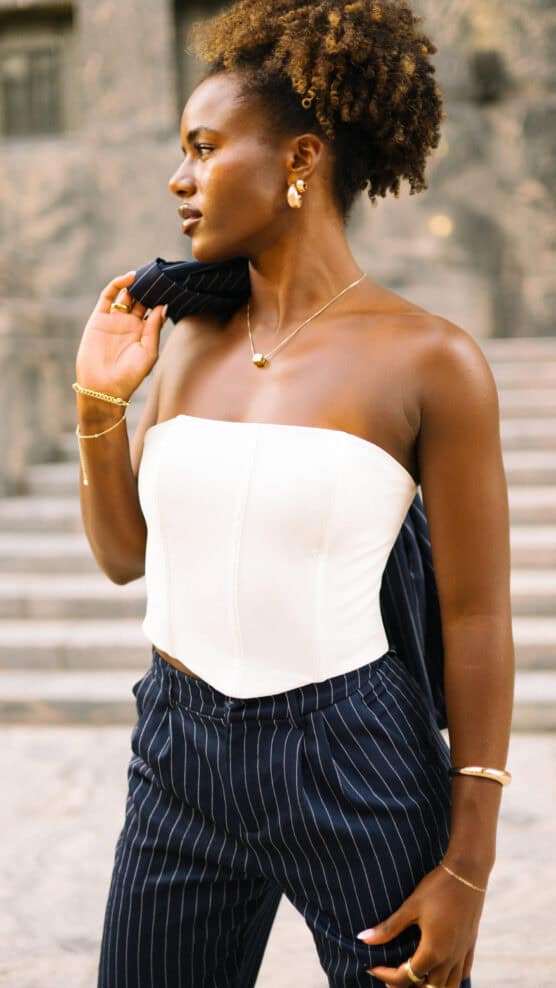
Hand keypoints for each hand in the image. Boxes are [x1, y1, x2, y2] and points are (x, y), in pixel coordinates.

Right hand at [75, 270, 168, 399]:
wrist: (104, 388)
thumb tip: (163, 307)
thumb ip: (154, 329)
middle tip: (159, 275)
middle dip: (149, 288)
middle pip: (140, 299)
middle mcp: (129, 324)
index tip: (172, 286)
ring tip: (146, 274)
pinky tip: (130, 278)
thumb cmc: (130, 375)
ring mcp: (114, 320)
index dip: (161, 298)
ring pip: (125, 295)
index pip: (154, 309)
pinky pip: (107, 296)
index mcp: (143, 333)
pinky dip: (117, 284)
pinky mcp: (98, 318)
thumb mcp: (148, 352)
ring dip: (135, 284)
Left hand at [357, 862, 485, 986]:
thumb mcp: (410, 907)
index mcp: (433, 951)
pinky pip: (463, 973)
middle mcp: (450, 958)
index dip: (386, 975)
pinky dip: (450, 978)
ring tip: (414, 977)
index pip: (406, 977)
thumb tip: (363, 938)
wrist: (467, 872)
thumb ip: (388, 928)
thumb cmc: (437, 887)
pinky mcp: (470, 945)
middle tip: (391, 975)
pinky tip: (440, 969)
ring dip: (430, 986)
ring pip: (450, 987)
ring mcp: (462, 953)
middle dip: (408, 986)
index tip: (372, 968)